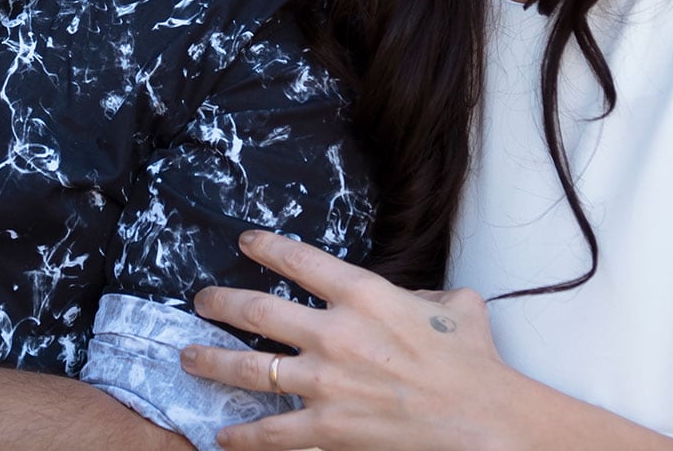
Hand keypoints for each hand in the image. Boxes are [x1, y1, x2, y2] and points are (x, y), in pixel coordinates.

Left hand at [180, 231, 527, 450]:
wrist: (484, 421)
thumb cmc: (474, 364)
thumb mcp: (453, 307)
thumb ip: (421, 297)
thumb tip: (412, 301)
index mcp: (364, 295)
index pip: (299, 260)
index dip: (266, 247)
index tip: (245, 241)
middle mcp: (334, 333)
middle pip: (257, 310)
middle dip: (221, 302)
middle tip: (201, 300)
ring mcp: (325, 382)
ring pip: (249, 368)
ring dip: (211, 361)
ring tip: (188, 357)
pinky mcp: (327, 427)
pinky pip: (271, 433)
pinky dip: (241, 436)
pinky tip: (221, 436)